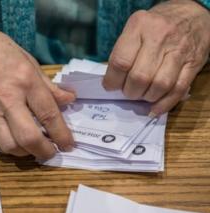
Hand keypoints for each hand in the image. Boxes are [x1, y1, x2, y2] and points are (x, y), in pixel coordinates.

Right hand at [0, 19, 74, 159]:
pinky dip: (6, 149)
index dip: (62, 134)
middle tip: (51, 152)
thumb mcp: (29, 61)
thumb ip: (48, 85)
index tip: (68, 145)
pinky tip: (13, 142)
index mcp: (25, 80)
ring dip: (25, 152)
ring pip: (9, 146)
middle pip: (28, 137)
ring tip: (32, 147)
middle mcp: (7, 98)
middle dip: (44, 151)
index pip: (48, 114)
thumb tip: (69, 100)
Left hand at [103, 0, 209, 115]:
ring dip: (146, 97)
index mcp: (139, 26)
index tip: (110, 86)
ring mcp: (178, 51)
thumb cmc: (156, 24)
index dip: (112, 80)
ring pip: (159, 85)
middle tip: (127, 92)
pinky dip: (164, 104)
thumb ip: (124, 51)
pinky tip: (154, 108)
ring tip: (141, 95)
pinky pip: (177, 89)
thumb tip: (112, 81)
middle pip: (140, 77)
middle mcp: (159, 37)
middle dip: (129, 91)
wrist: (192, 14)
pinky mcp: (193, 64)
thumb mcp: (135, 28)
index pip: (121, 61)